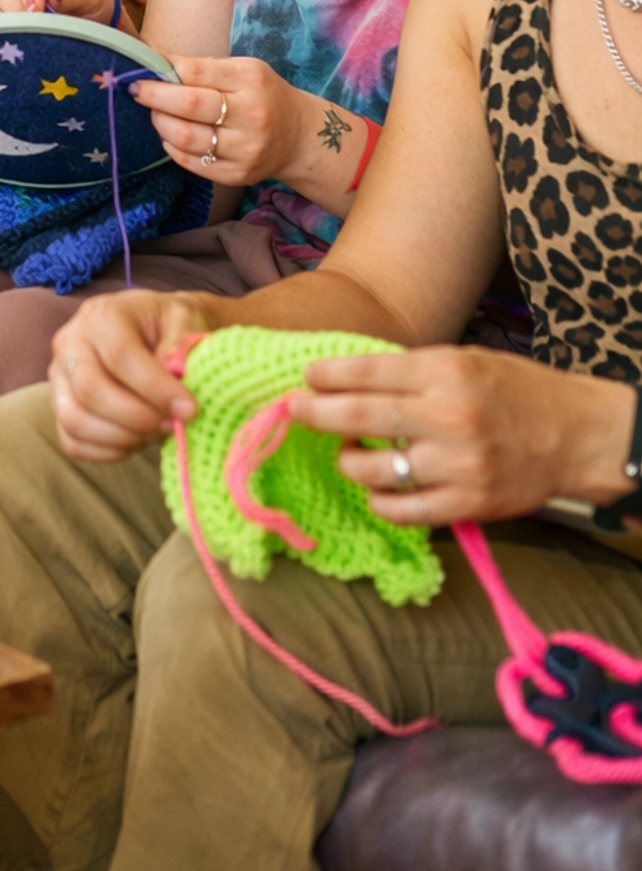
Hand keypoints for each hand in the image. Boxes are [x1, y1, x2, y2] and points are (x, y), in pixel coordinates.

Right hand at [48, 290, 218, 461]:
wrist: (153, 331)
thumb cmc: (169, 325)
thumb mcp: (186, 317)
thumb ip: (181, 341)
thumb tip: (174, 370)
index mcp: (101, 314)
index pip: (119, 355)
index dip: (155, 389)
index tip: (189, 409)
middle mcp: (70, 342)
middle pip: (90, 390)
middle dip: (137, 417)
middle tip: (173, 424)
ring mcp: (59, 377)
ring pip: (75, 420)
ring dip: (123, 437)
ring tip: (156, 430)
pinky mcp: (60, 406)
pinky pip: (72, 442)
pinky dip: (108, 450)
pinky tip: (137, 439)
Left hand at [132, 54, 306, 186]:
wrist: (298, 137)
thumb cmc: (262, 95)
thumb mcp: (243, 69)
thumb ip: (202, 68)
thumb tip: (154, 60)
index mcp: (250, 79)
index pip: (194, 72)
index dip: (161, 70)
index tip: (140, 68)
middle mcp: (250, 115)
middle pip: (188, 105)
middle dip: (153, 97)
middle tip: (135, 91)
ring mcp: (245, 149)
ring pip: (186, 138)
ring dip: (160, 124)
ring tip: (154, 114)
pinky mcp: (237, 174)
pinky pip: (192, 163)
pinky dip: (172, 148)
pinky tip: (170, 136)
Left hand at [289, 346, 634, 527]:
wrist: (576, 436)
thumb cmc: (516, 391)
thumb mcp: (465, 361)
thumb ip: (412, 372)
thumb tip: (349, 377)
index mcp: (444, 372)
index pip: (366, 372)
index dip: (326, 375)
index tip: (306, 377)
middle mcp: (446, 417)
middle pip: (357, 418)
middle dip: (314, 414)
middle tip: (293, 411)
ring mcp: (455, 465)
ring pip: (371, 470)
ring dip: (347, 461)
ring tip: (347, 452)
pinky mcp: (466, 504)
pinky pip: (402, 510)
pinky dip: (380, 501)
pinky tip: (378, 489)